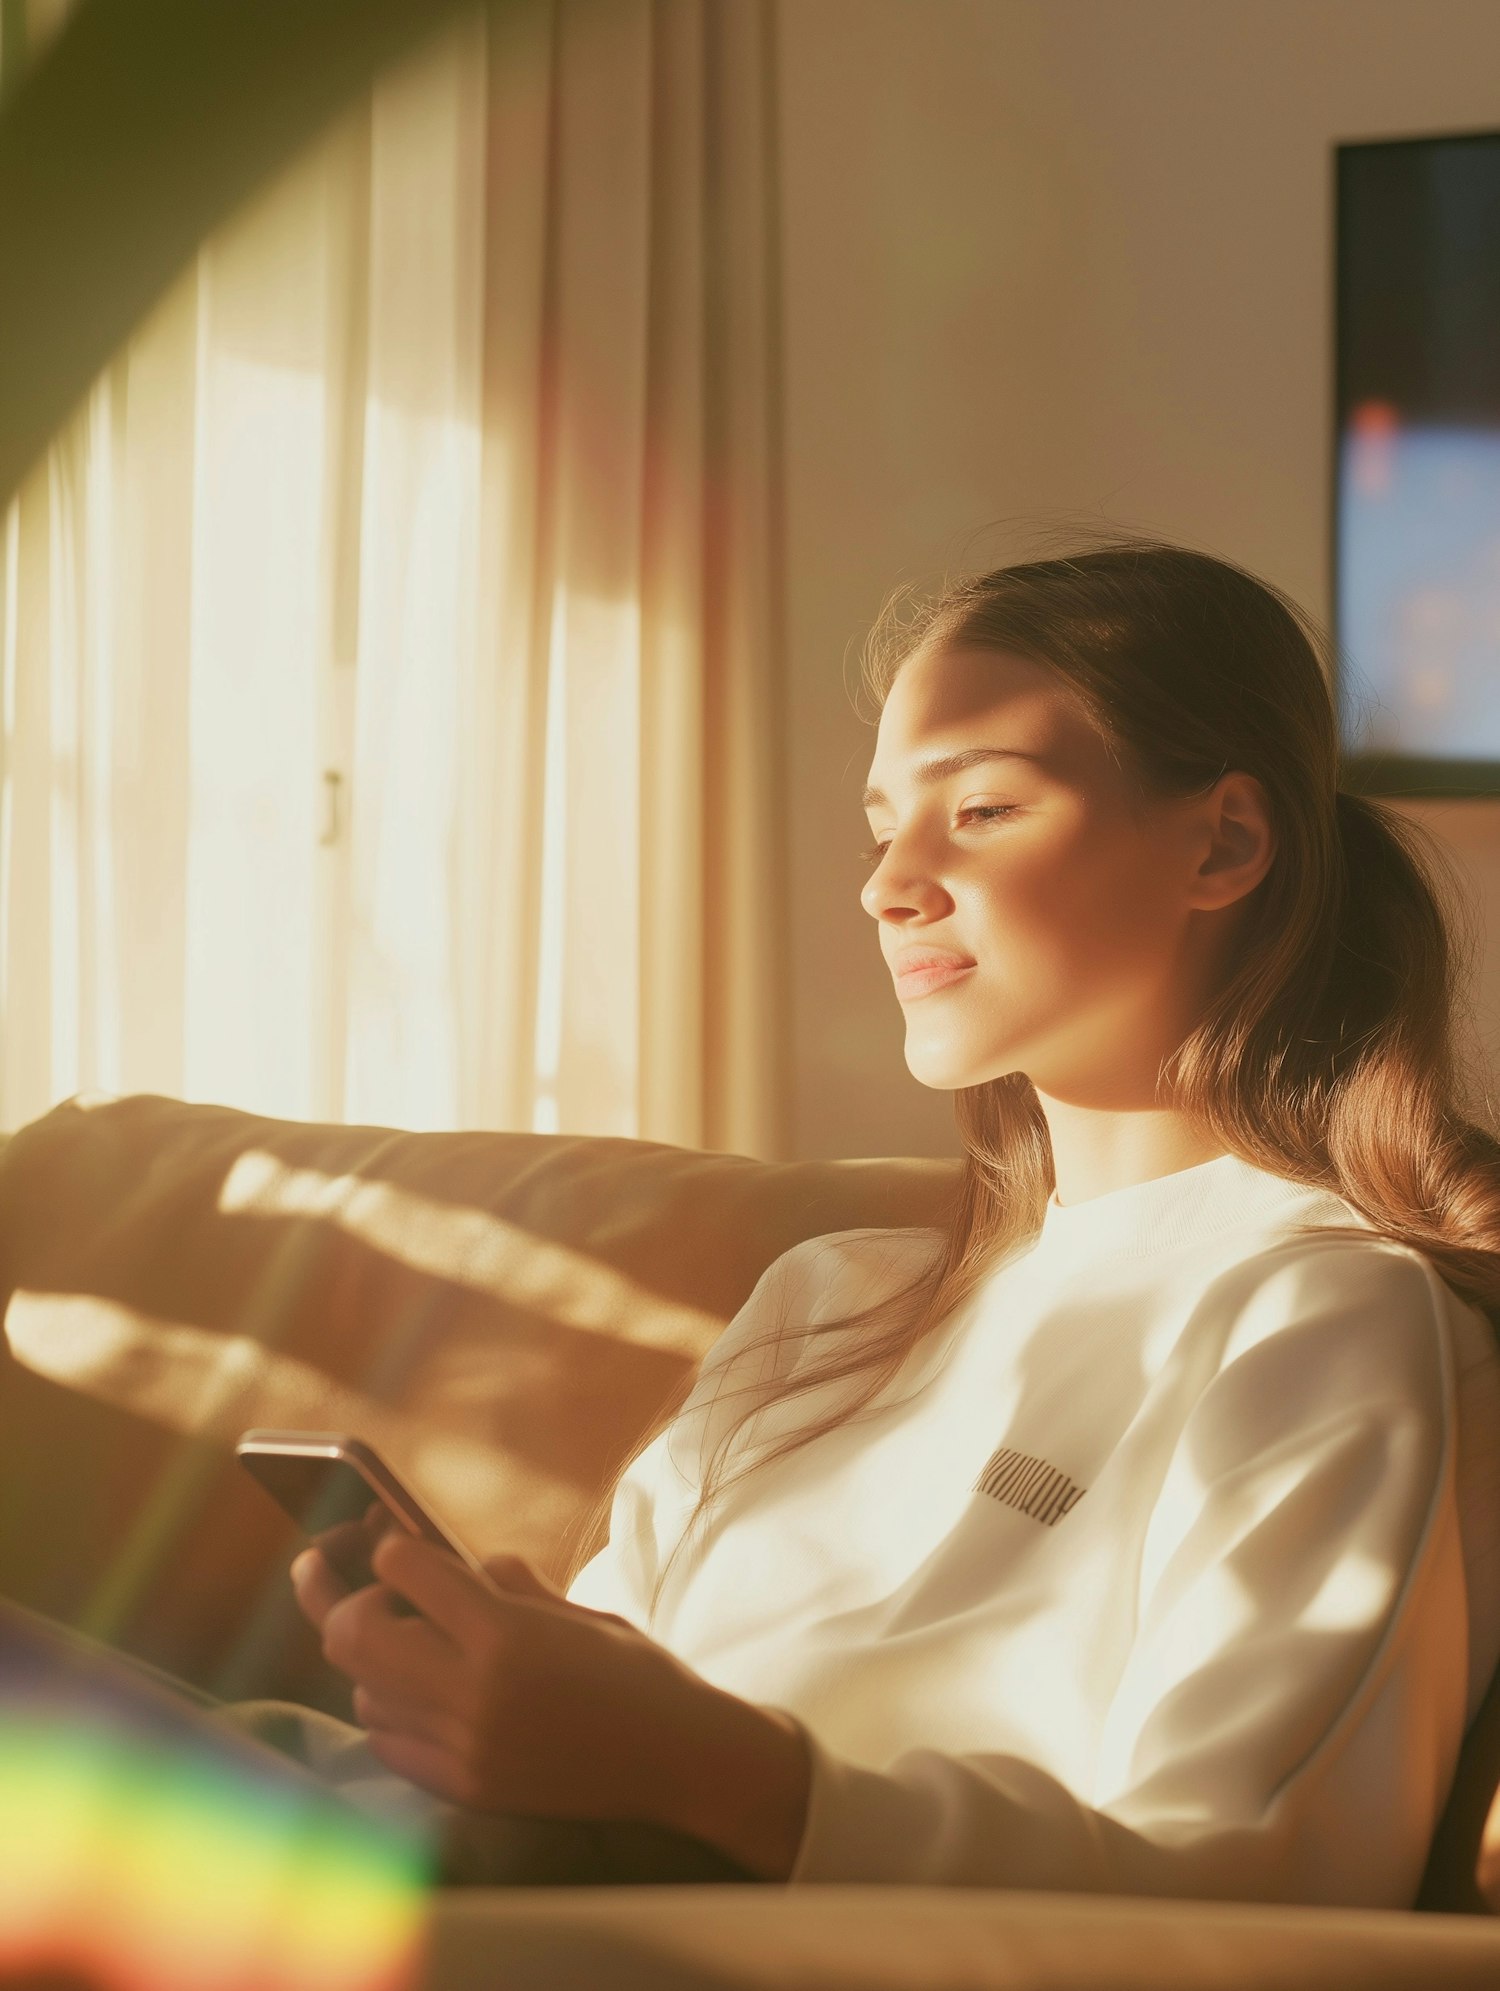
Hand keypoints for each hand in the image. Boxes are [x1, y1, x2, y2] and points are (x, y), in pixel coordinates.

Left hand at [298, 1531, 723, 1826]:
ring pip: (361, 1691)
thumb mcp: (573, 1607)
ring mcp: (463, 1746)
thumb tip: (445, 1558)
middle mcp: (473, 1690)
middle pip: (354, 1633)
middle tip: (341, 1575)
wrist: (675, 1758)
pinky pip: (387, 1742)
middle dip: (339, 1596)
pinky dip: (385, 1711)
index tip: (393, 1539)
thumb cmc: (632, 1670)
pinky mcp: (464, 1787)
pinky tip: (409, 1693)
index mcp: (505, 1632)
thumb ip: (504, 1583)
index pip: (402, 1567)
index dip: (390, 1544)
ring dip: (366, 1660)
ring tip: (394, 1640)